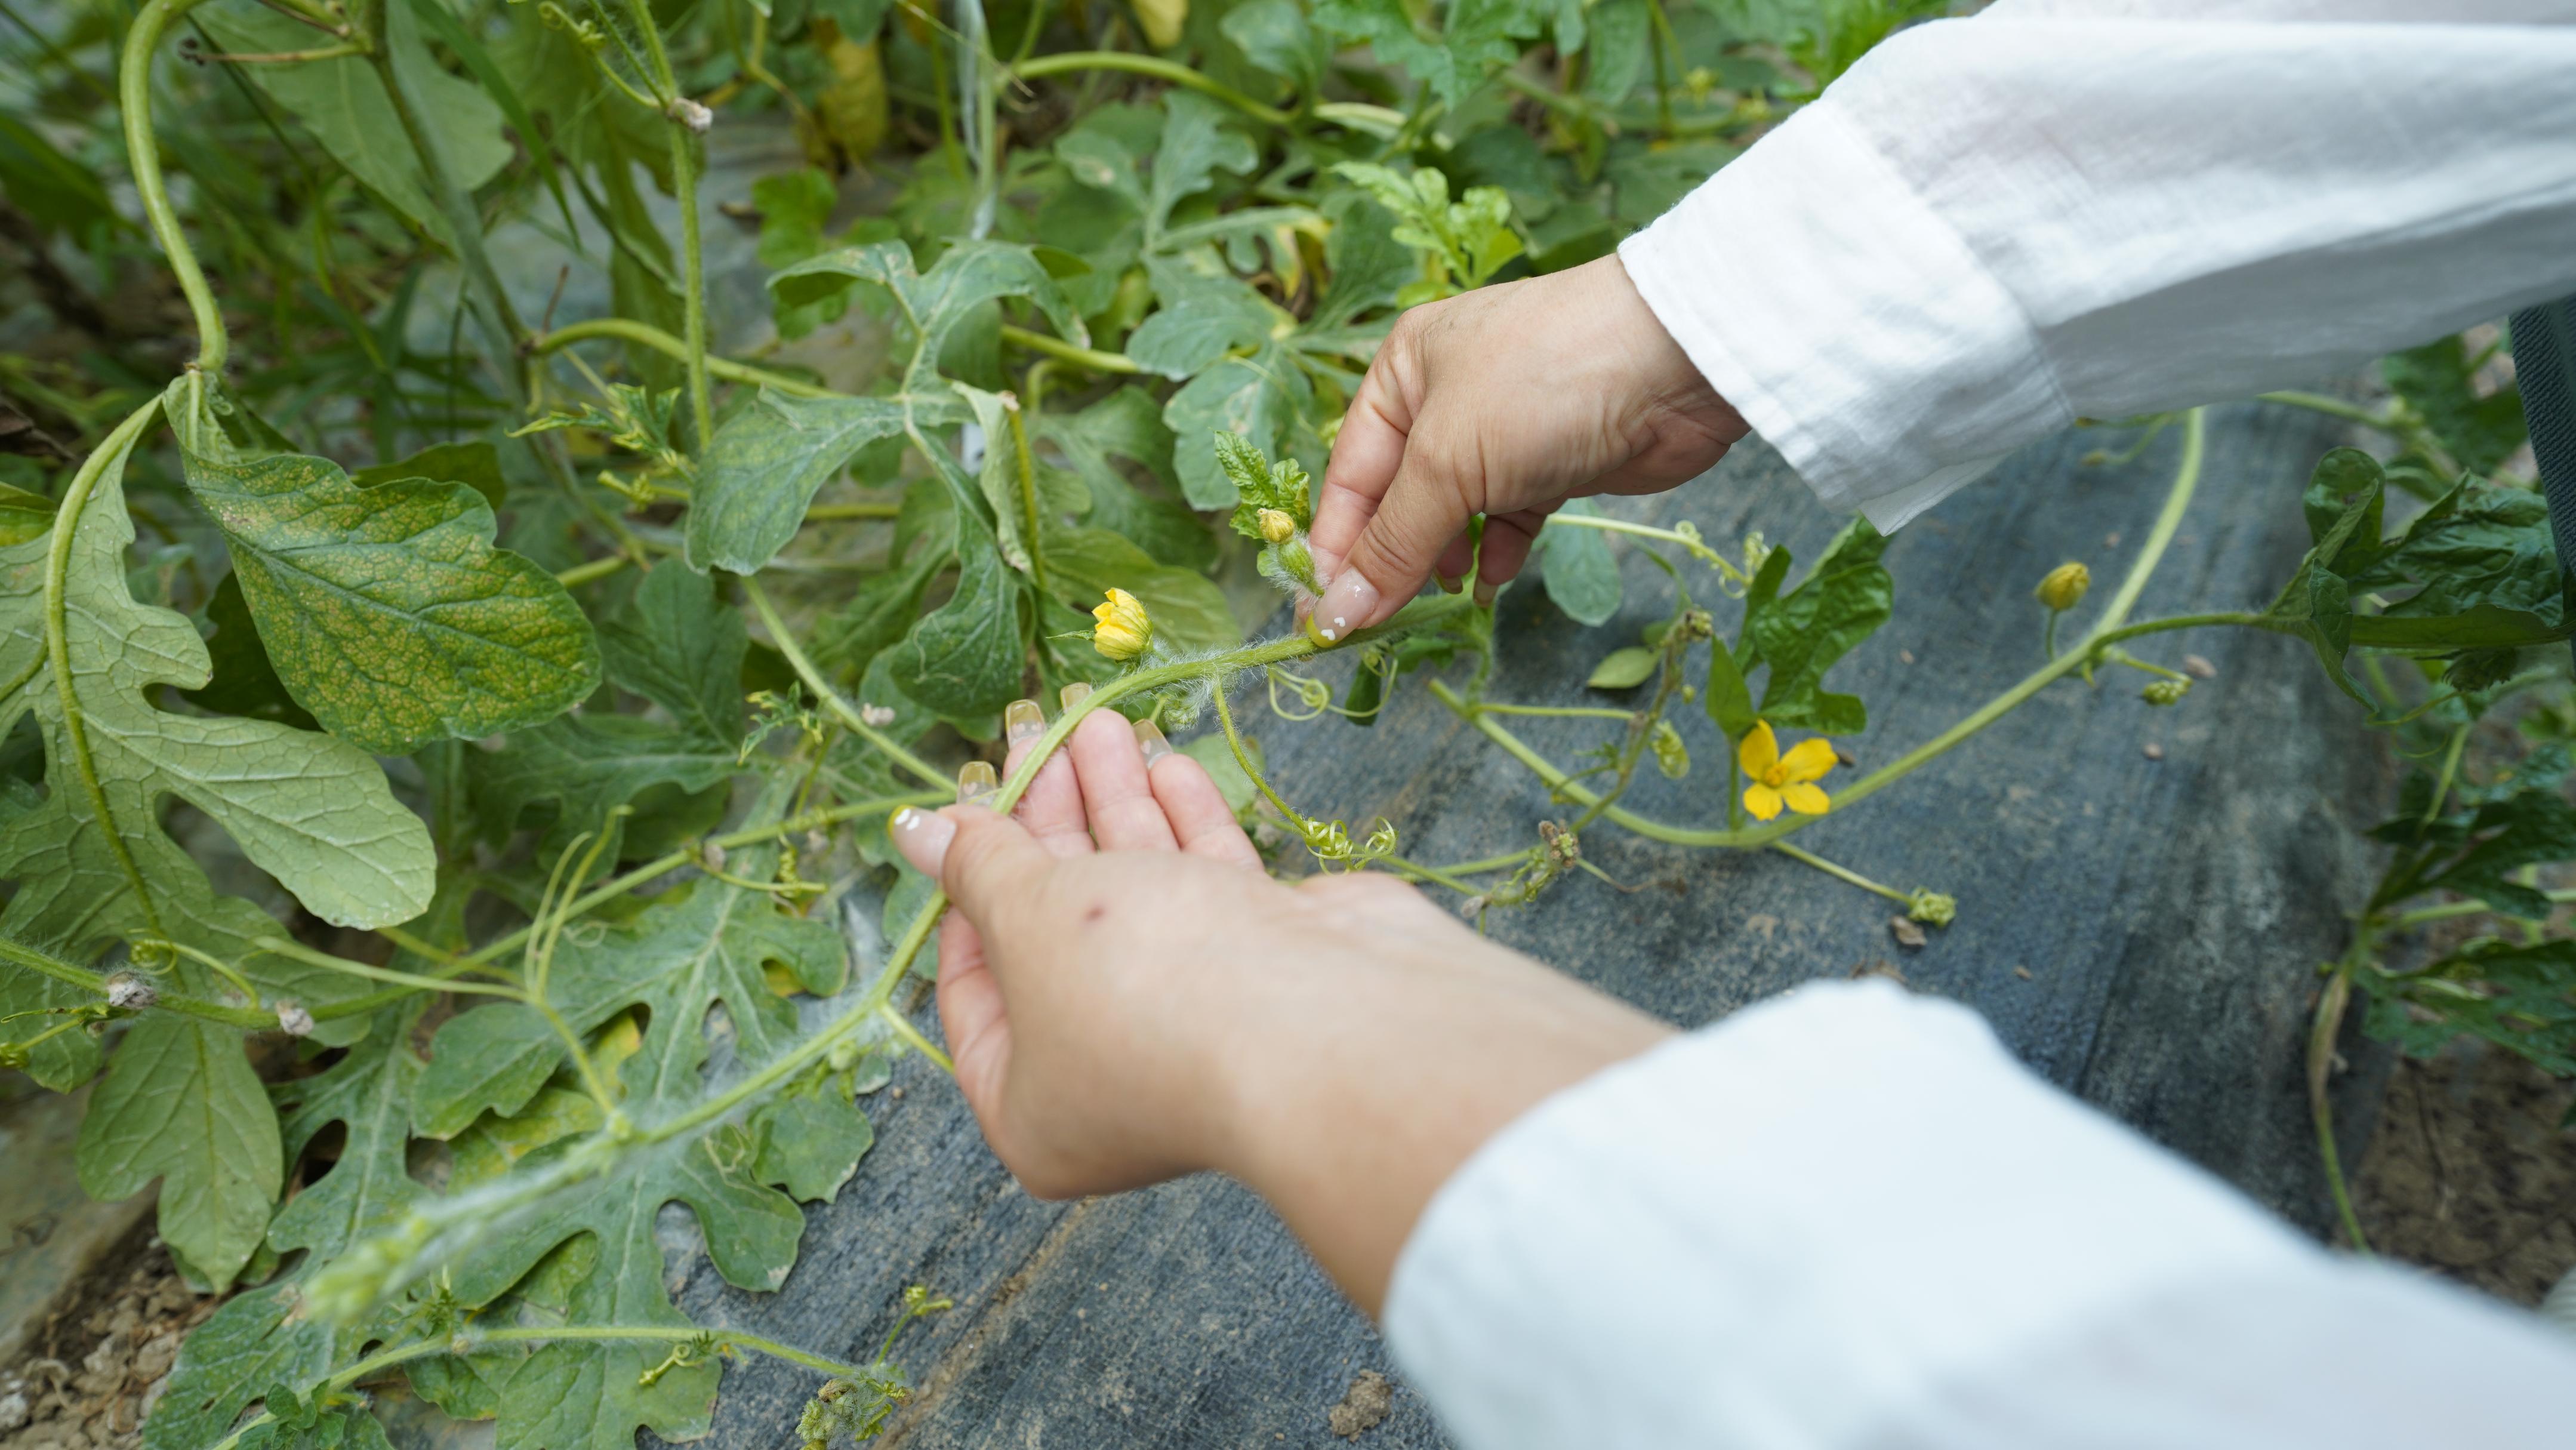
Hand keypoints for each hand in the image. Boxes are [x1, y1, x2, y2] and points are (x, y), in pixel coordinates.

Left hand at [890, 694, 1671, 1313]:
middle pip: (1056, 931)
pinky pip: (1207, 888)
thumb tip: (916, 832)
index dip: (963, 896)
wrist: (1327, 1026)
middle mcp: (1111, 1071)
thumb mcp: (1031, 921)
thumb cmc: (1147, 991)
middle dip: (1046, 824)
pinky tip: (1164, 762)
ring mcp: (1195, 1019)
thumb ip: (979, 866)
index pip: (973, 992)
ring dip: (1115, 801)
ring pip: (1137, 895)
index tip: (963, 815)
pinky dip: (1184, 824)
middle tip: (1032, 735)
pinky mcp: (1264, 968)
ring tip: (1096, 718)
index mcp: (1033, 1105)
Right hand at [1305, 254, 1746, 640]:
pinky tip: (1490, 586)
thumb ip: (1394, 544)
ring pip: (1454, 513)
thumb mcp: (1447, 464)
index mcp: (1403, 373)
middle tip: (1377, 629)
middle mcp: (1446, 397)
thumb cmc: (1544, 382)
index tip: (1321, 618)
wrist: (1678, 361)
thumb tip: (1334, 615)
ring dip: (1443, 562)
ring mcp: (1504, 430)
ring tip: (1439, 603)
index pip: (1349, 477)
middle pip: (1399, 499)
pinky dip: (1497, 553)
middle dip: (1390, 562)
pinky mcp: (1555, 460)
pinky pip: (1509, 517)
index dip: (1334, 551)